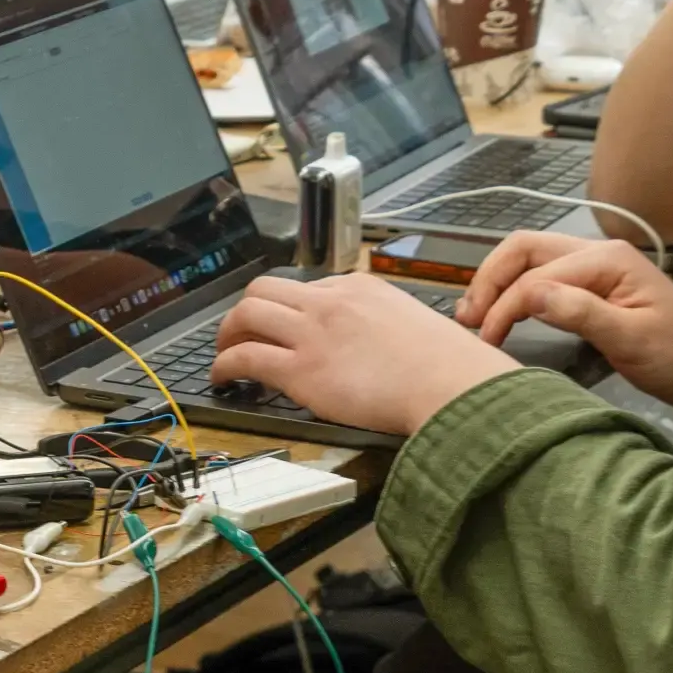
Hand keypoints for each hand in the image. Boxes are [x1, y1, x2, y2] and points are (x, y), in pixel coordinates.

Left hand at [214, 273, 520, 436]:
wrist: (450, 384)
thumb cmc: (447, 365)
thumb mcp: (414, 322)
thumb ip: (386, 324)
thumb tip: (378, 345)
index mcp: (359, 287)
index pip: (308, 288)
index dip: (290, 310)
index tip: (286, 328)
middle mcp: (329, 302)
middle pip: (264, 289)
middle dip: (246, 310)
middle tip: (239, 333)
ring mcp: (311, 334)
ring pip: (245, 314)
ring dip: (226, 333)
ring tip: (223, 353)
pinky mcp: (300, 370)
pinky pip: (244, 358)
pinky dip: (224, 365)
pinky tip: (222, 378)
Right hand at [456, 233, 672, 415]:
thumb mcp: (632, 340)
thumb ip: (580, 312)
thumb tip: (527, 294)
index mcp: (605, 260)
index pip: (536, 275)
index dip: (504, 305)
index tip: (486, 341)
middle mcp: (596, 251)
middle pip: (524, 249)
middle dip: (489, 280)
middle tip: (467, 319)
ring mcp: (596, 266)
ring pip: (531, 259)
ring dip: (499, 283)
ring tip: (476, 316)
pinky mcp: (596, 285)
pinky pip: (545, 275)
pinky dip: (517, 290)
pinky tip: (505, 313)